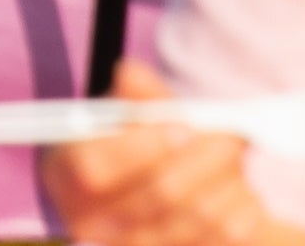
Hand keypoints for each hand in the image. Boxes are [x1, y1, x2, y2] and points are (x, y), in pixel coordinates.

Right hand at [45, 66, 276, 245]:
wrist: (155, 191)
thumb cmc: (136, 143)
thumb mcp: (126, 112)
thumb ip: (134, 93)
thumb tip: (130, 75)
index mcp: (64, 174)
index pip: (95, 168)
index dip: (142, 147)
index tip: (182, 126)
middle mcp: (90, 222)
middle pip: (160, 193)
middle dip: (206, 156)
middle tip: (230, 135)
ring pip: (198, 216)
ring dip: (228, 179)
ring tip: (235, 155)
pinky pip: (222, 237)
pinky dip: (240, 207)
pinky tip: (237, 186)